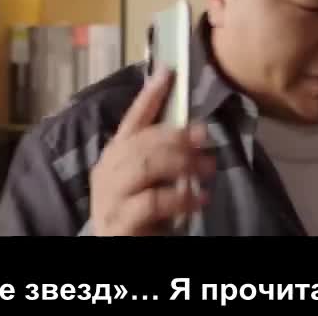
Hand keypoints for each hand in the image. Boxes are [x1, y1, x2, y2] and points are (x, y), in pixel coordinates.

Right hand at [88, 68, 215, 235]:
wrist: (120, 245)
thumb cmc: (138, 208)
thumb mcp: (152, 177)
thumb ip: (163, 154)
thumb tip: (196, 128)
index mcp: (116, 155)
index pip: (132, 119)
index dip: (150, 95)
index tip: (169, 72)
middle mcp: (108, 171)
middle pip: (141, 142)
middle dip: (176, 135)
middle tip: (205, 135)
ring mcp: (110, 197)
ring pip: (144, 166)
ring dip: (181, 162)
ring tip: (208, 166)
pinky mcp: (119, 223)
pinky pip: (151, 203)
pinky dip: (179, 197)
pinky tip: (200, 198)